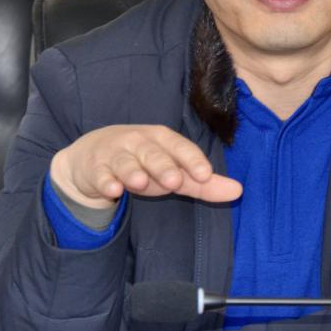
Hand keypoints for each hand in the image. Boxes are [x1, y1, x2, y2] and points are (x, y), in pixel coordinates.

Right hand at [50, 124, 241, 208]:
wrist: (91, 161)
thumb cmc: (141, 164)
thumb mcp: (171, 173)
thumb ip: (202, 183)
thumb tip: (238, 190)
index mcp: (162, 139)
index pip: (180, 146)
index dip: (192, 159)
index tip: (205, 174)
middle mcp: (138, 142)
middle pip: (152, 153)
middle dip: (163, 166)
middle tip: (174, 181)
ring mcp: (114, 153)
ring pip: (125, 162)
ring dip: (132, 171)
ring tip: (139, 182)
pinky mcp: (95, 168)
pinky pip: (100, 174)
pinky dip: (106, 181)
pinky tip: (113, 189)